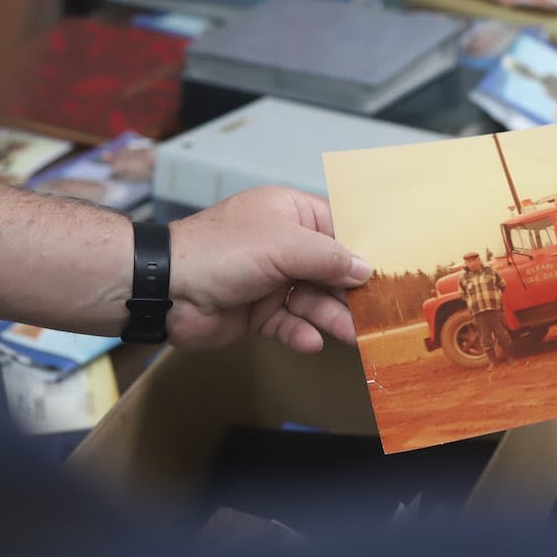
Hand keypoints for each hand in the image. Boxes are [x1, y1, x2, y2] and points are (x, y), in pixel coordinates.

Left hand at [165, 186, 370, 352]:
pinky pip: (289, 323)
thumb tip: (367, 269)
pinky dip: (301, 333)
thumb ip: (330, 259)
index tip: (393, 271)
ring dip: (333, 318)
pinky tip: (311, 342)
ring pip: (314, 300)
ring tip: (354, 337)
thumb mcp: (284, 245)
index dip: (364, 250)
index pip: (339, 229)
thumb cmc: (222, 251)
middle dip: (352, 293)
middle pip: (331, 270)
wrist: (164, 289)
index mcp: (290, 214)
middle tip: (380, 314)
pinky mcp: (259, 313)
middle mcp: (284, 244)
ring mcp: (271, 280)